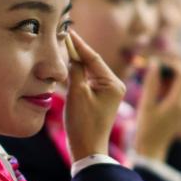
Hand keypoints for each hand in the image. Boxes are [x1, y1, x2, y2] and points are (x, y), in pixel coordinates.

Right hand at [64, 31, 126, 160]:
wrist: (88, 149)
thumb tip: (73, 55)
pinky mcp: (102, 98)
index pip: (93, 58)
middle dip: (78, 51)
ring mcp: (109, 92)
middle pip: (93, 63)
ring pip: (91, 71)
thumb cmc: (83, 123)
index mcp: (113, 83)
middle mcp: (115, 85)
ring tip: (64, 46)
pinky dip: (79, 73)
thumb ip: (76, 71)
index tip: (68, 31)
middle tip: (64, 35)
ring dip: (77, 61)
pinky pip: (89, 80)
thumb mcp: (77, 94)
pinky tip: (68, 65)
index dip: (79, 45)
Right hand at [134, 59, 180, 161]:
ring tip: (160, 74)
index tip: (159, 61)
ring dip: (177, 75)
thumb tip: (155, 63)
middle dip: (176, 68)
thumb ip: (151, 83)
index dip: (173, 64)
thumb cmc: (146, 129)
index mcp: (179, 102)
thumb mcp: (146, 105)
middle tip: (159, 65)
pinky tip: (162, 86)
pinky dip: (177, 84)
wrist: (152, 150)